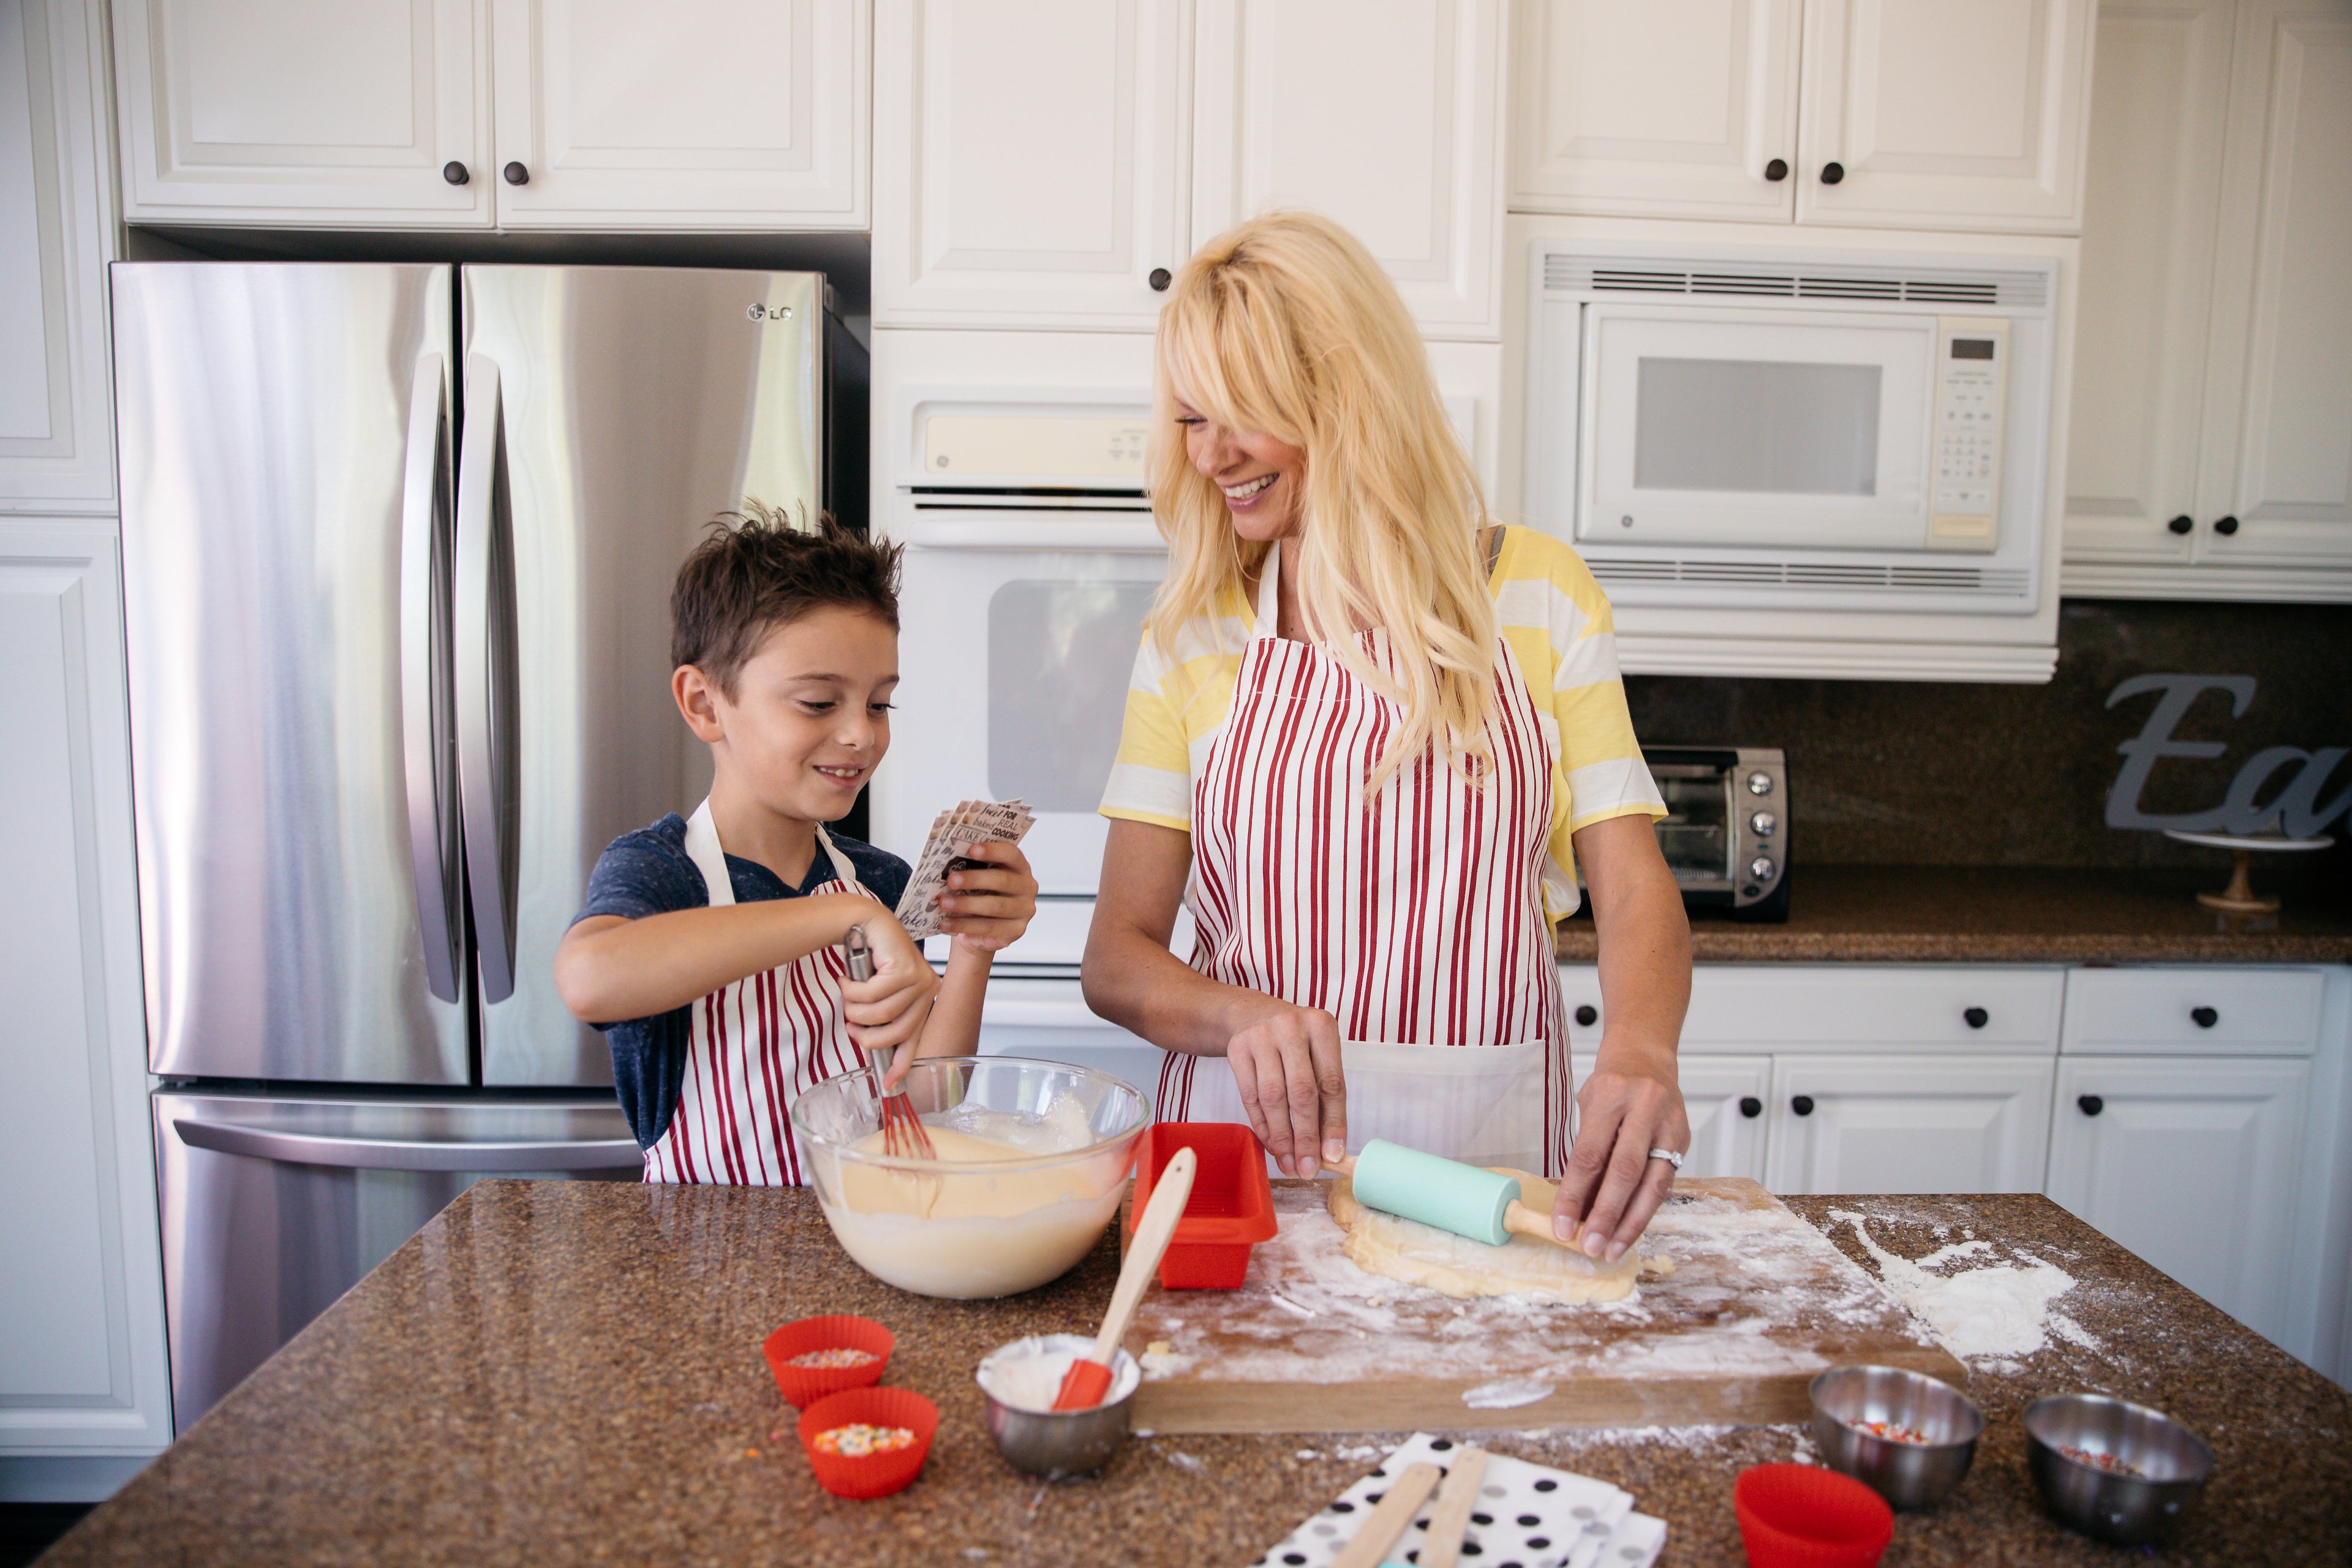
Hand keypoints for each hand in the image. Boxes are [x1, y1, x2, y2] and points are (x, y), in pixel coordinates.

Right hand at [839, 909, 938, 1070]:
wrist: (865, 922)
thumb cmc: (870, 960)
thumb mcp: (878, 994)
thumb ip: (881, 1019)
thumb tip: (870, 1046)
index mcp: (924, 999)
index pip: (914, 1040)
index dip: (899, 1064)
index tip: (888, 1086)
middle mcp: (928, 989)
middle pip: (895, 1032)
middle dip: (866, 1034)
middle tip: (850, 1025)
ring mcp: (919, 978)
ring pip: (881, 1013)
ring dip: (855, 1010)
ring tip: (847, 996)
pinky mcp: (905, 968)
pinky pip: (871, 995)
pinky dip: (852, 991)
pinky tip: (847, 979)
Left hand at [938, 840, 1038, 953]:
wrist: (980, 930)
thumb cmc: (978, 895)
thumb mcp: (977, 879)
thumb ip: (970, 868)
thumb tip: (946, 863)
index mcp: (1019, 866)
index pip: (1011, 854)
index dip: (993, 850)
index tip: (971, 850)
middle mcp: (1027, 887)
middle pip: (1003, 880)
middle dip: (974, 879)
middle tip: (951, 880)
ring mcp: (1024, 911)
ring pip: (995, 906)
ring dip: (966, 904)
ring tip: (944, 903)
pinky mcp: (1015, 931)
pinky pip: (988, 927)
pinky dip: (964, 925)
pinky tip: (946, 923)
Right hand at [1225, 1001, 1347, 1177]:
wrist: (1253, 1014)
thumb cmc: (1296, 1042)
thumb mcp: (1319, 1056)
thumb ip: (1326, 1098)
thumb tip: (1330, 1150)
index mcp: (1322, 1026)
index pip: (1331, 1083)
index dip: (1333, 1124)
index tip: (1333, 1155)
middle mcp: (1291, 1027)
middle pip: (1301, 1092)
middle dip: (1306, 1137)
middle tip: (1307, 1168)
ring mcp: (1261, 1036)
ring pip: (1273, 1097)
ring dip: (1282, 1137)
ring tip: (1289, 1164)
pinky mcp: (1238, 1049)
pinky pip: (1250, 1097)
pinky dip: (1262, 1126)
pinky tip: (1272, 1145)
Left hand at [1551, 1044, 1688, 1260]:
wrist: (1647, 1058)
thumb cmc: (1611, 1087)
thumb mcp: (1590, 1108)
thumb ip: (1587, 1153)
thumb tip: (1575, 1208)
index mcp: (1612, 1096)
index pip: (1589, 1155)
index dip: (1574, 1195)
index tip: (1562, 1227)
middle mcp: (1645, 1108)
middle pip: (1625, 1172)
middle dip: (1607, 1216)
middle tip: (1590, 1247)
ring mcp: (1670, 1125)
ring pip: (1654, 1183)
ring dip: (1632, 1223)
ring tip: (1613, 1249)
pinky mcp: (1684, 1140)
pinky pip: (1666, 1183)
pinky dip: (1646, 1209)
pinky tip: (1631, 1230)